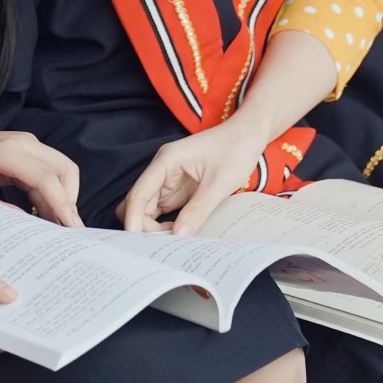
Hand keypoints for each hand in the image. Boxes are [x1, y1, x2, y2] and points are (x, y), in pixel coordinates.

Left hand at [0, 127, 82, 227]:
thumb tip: (25, 226)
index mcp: (7, 151)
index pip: (45, 177)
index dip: (61, 202)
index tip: (71, 226)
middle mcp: (25, 143)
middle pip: (64, 168)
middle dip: (70, 199)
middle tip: (69, 229)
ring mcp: (29, 145)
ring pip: (61, 169)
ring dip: (64, 196)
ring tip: (59, 225)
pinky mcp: (28, 152)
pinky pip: (50, 172)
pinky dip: (53, 193)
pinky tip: (48, 214)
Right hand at [119, 123, 267, 235]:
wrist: (248, 135)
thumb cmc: (236, 150)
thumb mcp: (219, 183)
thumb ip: (198, 210)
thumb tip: (179, 236)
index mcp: (166, 161)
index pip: (139, 194)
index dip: (134, 220)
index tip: (136, 244)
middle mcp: (162, 169)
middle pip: (139, 203)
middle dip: (143, 226)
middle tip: (161, 247)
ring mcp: (169, 178)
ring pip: (148, 208)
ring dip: (154, 227)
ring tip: (171, 243)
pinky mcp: (178, 187)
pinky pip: (163, 209)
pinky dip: (165, 223)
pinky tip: (179, 234)